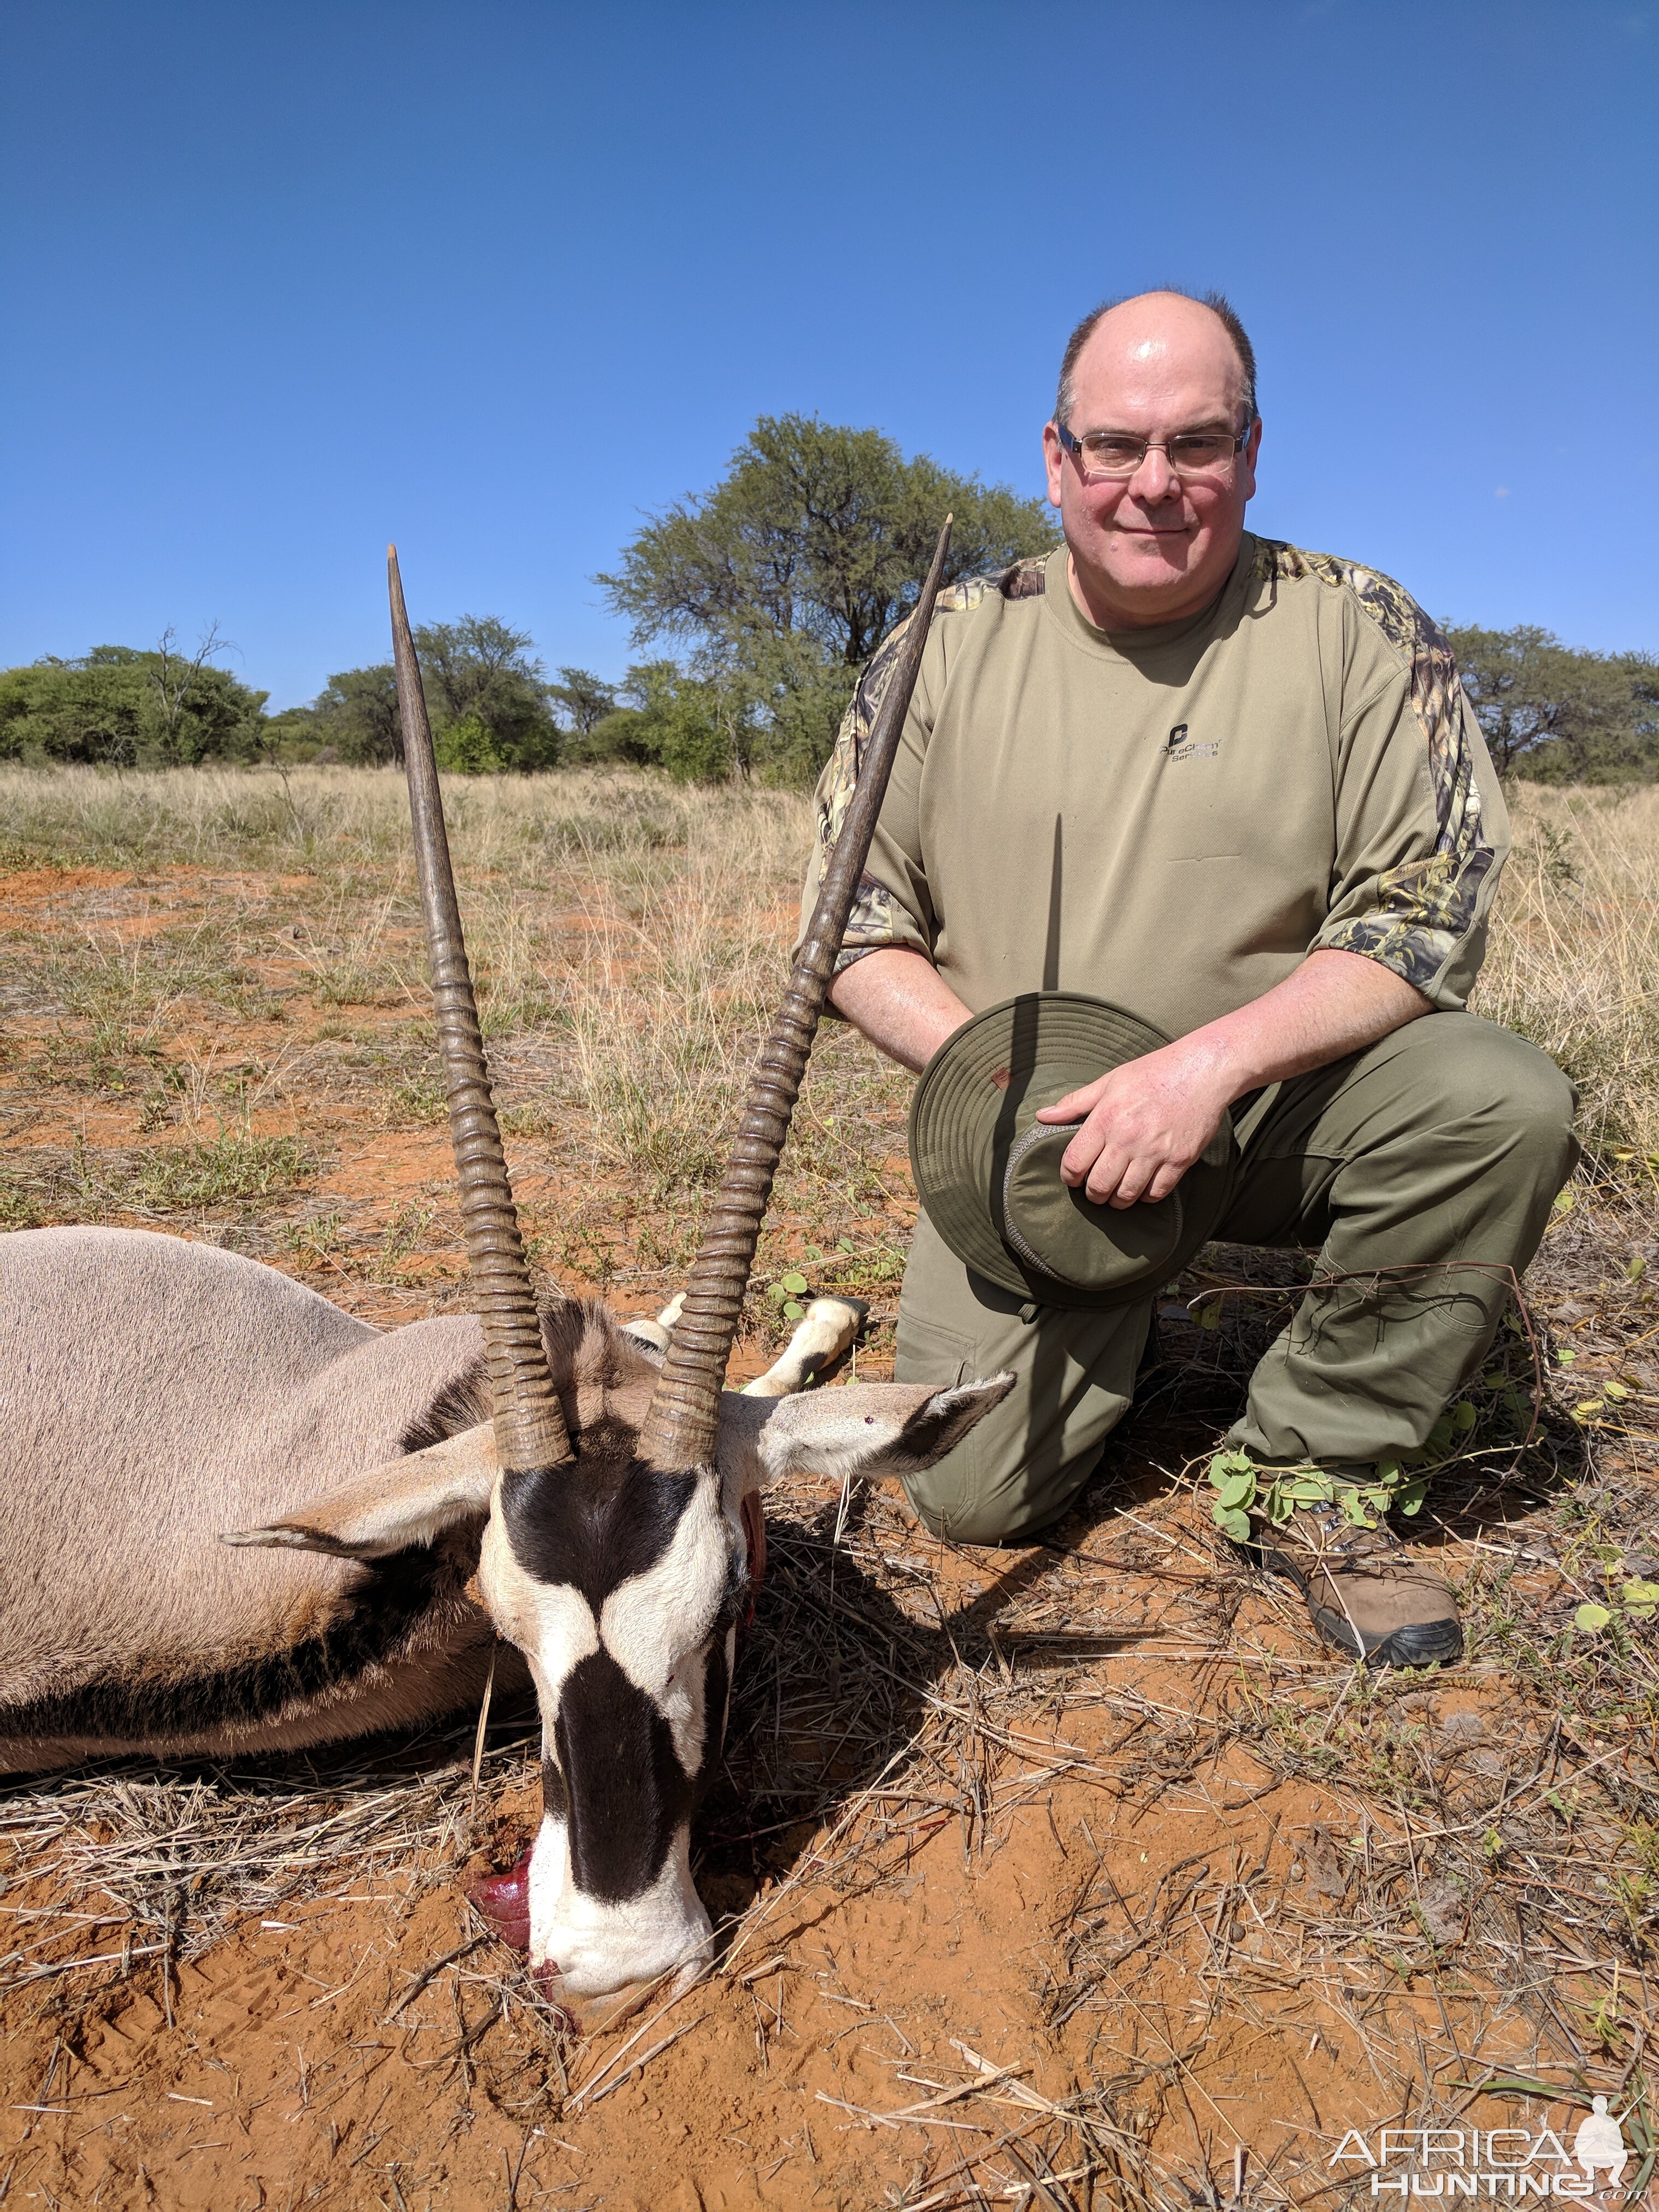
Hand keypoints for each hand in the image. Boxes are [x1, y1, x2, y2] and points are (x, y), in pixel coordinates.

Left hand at [1035, 1040, 1233, 1207]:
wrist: (1202, 1070)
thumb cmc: (1154, 1073)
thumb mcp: (1109, 1081)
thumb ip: (1075, 1103)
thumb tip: (1042, 1116)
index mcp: (1106, 1118)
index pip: (1074, 1163)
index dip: (1069, 1177)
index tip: (1073, 1177)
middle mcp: (1128, 1138)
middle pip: (1098, 1186)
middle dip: (1092, 1194)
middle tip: (1094, 1189)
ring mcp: (1156, 1151)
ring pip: (1126, 1195)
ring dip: (1117, 1199)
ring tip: (1116, 1193)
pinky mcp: (1180, 1160)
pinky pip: (1156, 1193)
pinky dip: (1146, 1196)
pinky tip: (1143, 1187)